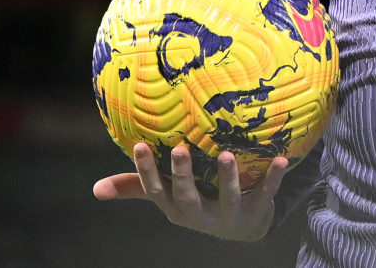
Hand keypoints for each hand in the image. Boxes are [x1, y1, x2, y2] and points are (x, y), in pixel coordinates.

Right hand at [92, 142, 289, 241]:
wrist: (241, 229)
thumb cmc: (196, 201)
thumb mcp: (166, 196)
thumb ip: (134, 188)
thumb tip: (95, 190)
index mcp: (176, 208)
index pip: (156, 191)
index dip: (147, 171)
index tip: (140, 145)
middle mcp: (200, 214)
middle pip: (188, 197)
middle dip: (183, 175)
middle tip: (179, 149)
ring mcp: (229, 215)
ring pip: (228, 197)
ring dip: (228, 178)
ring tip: (226, 155)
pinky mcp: (256, 211)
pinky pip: (265, 193)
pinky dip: (273, 178)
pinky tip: (280, 160)